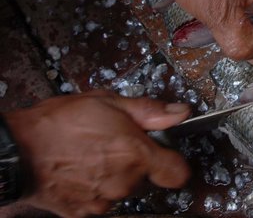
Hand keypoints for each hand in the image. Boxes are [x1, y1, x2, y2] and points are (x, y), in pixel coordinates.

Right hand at [4, 91, 190, 217]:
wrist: (17, 152)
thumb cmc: (59, 124)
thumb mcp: (108, 102)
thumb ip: (149, 110)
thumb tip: (179, 112)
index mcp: (136, 154)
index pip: (177, 172)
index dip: (174, 161)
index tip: (166, 152)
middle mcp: (124, 182)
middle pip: (147, 177)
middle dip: (136, 161)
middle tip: (114, 142)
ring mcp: (104, 201)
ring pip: (123, 188)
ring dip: (115, 175)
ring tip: (92, 154)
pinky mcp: (84, 213)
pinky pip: (100, 200)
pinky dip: (95, 188)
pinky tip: (80, 170)